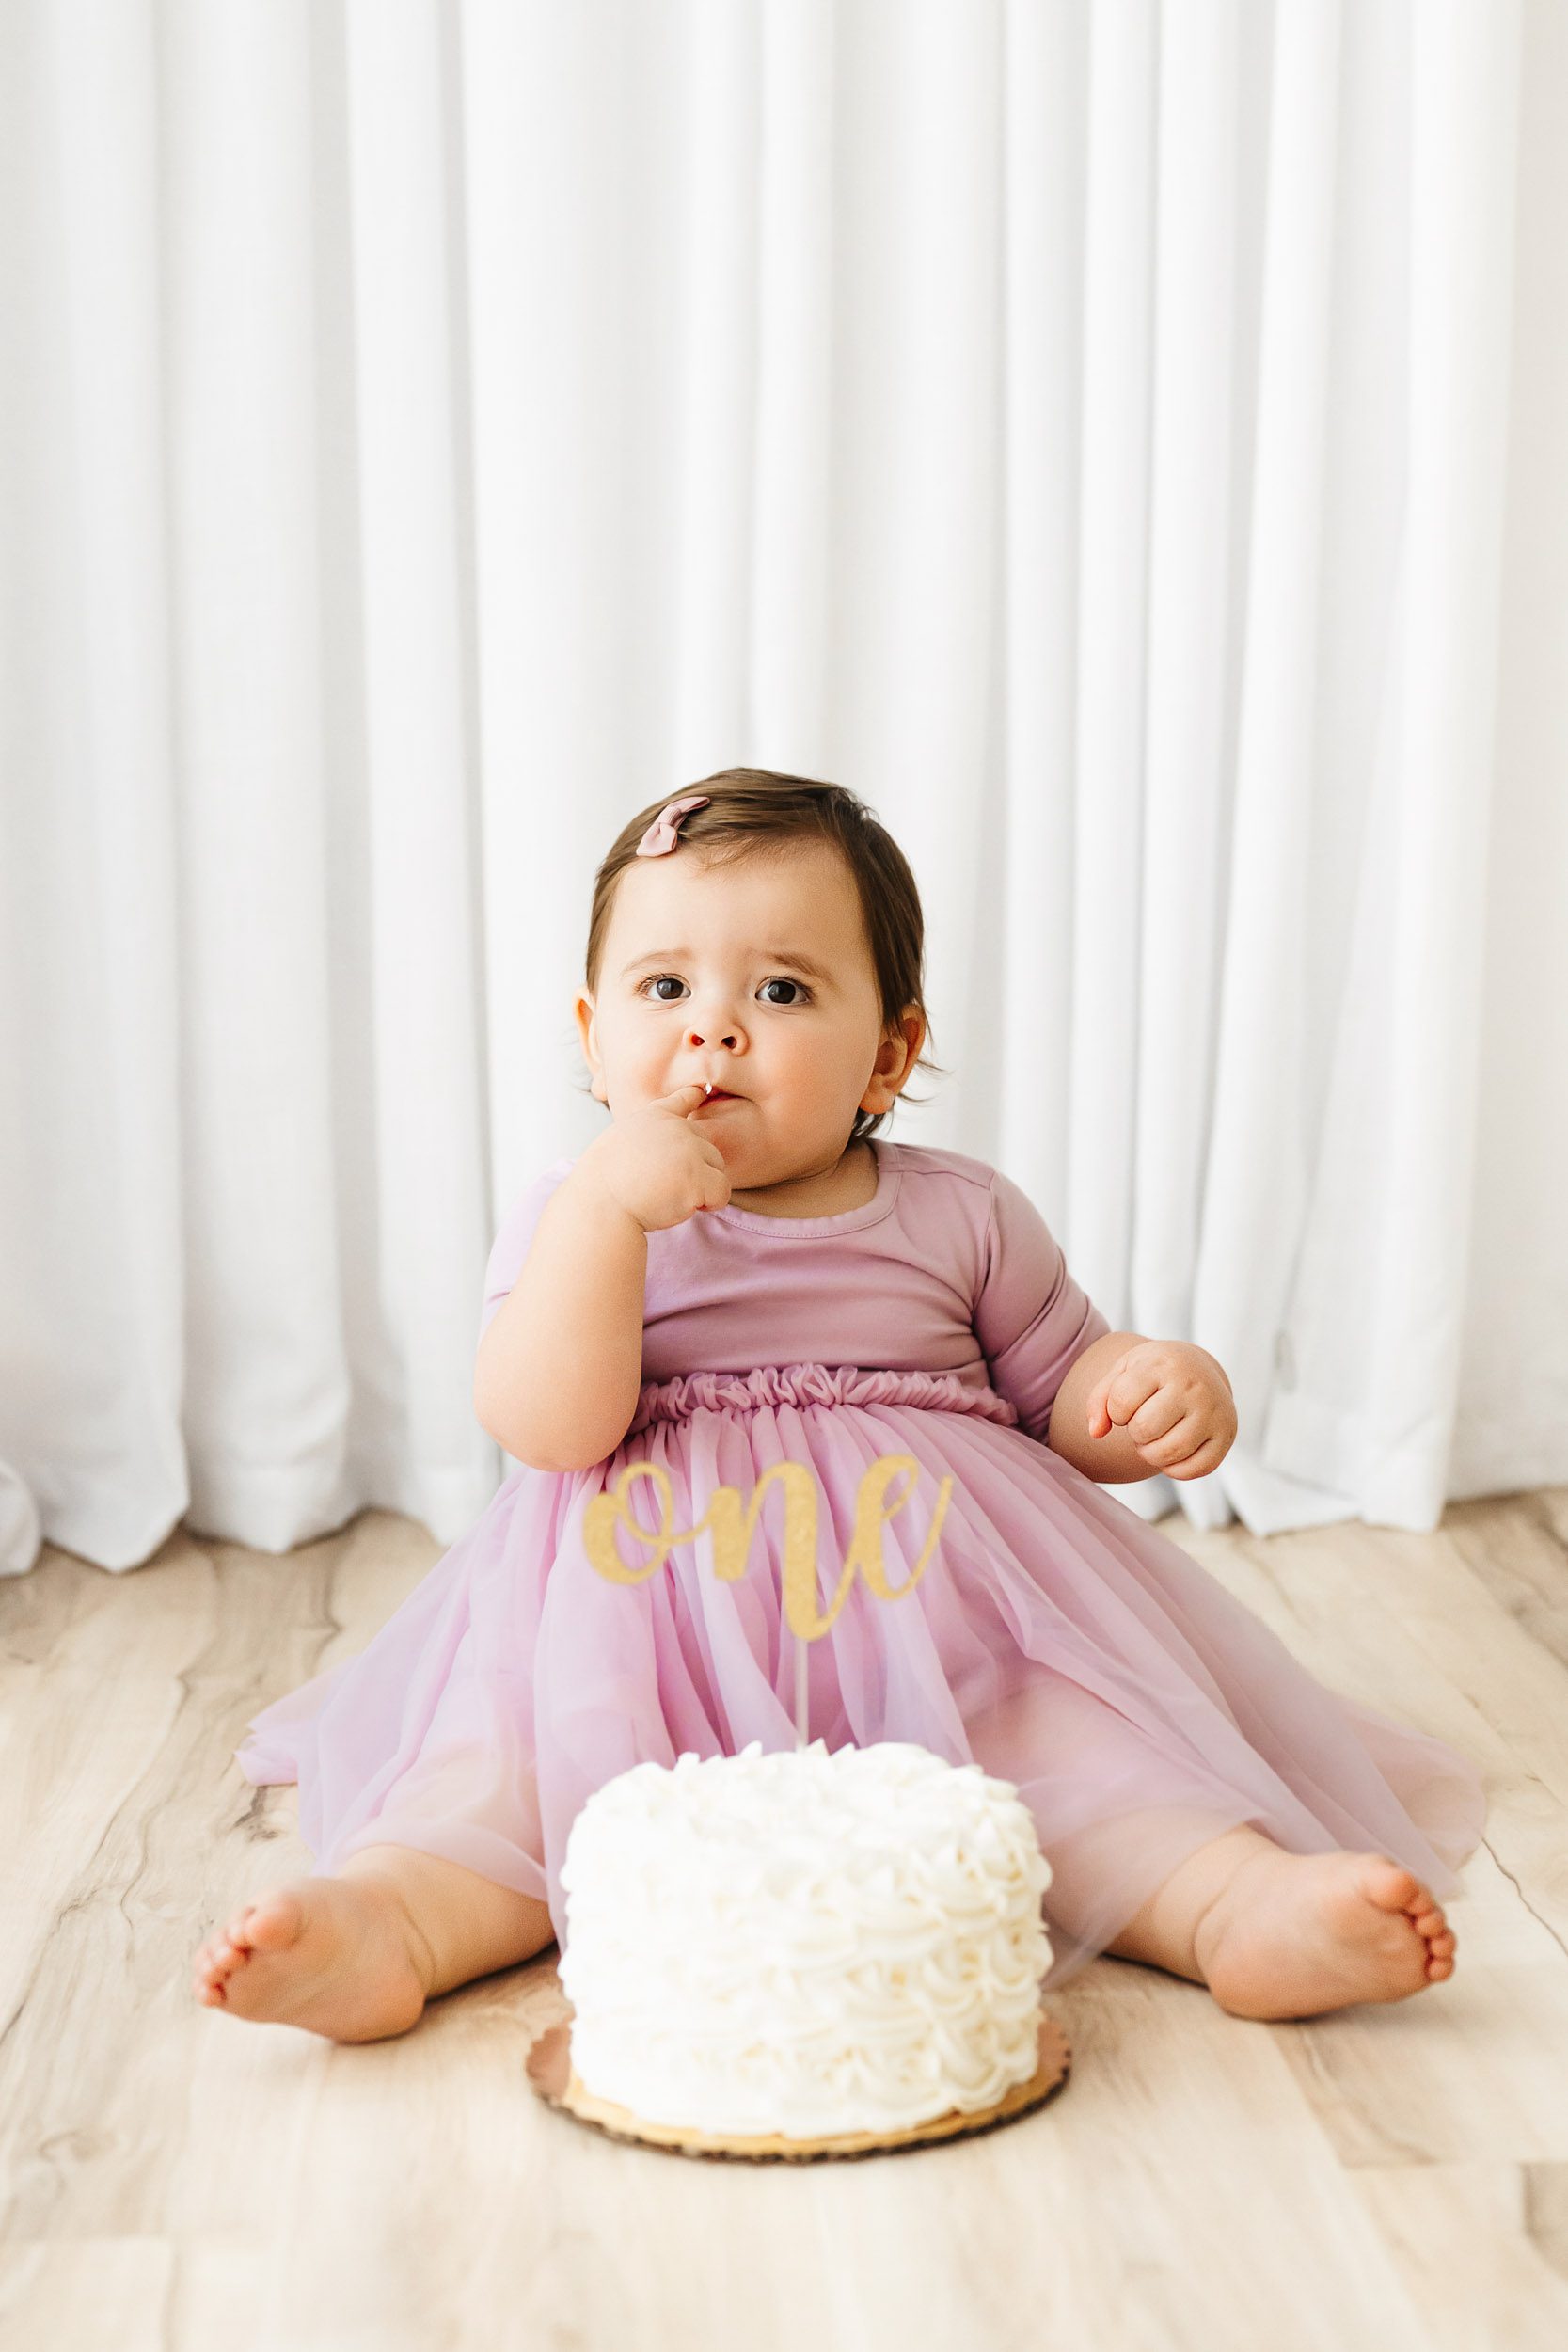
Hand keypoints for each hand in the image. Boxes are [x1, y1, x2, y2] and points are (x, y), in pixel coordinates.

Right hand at [573, 1084, 731, 1233]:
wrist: (601, 1204)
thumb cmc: (605, 1182)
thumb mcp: (621, 1141)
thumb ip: (649, 1136)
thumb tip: (666, 1142)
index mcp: (655, 1117)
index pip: (684, 1098)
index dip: (696, 1095)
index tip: (703, 1089)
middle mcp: (677, 1128)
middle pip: (709, 1149)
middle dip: (697, 1171)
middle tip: (663, 1186)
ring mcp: (689, 1150)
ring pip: (718, 1170)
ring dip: (702, 1188)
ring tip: (669, 1194)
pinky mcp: (698, 1177)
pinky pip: (722, 1193)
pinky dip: (709, 1204)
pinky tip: (683, 1206)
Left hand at [1084, 1340, 1236, 1480]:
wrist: (1200, 1368)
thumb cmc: (1154, 1373)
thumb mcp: (1123, 1372)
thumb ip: (1100, 1400)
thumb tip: (1095, 1433)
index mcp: (1163, 1364)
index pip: (1121, 1402)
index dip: (1115, 1412)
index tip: (1126, 1405)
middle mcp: (1193, 1386)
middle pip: (1144, 1429)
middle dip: (1135, 1433)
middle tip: (1143, 1423)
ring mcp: (1214, 1411)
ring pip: (1169, 1452)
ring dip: (1151, 1454)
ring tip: (1155, 1438)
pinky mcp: (1226, 1435)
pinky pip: (1194, 1469)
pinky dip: (1174, 1469)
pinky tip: (1172, 1451)